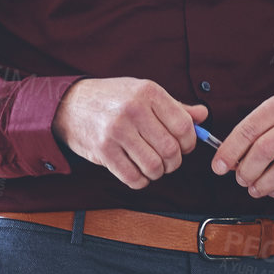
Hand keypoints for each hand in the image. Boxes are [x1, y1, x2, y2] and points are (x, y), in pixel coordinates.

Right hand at [52, 78, 209, 189]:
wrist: (69, 104)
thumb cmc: (111, 99)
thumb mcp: (142, 93)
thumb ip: (174, 106)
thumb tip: (203, 116)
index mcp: (148, 92)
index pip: (184, 126)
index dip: (189, 143)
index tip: (183, 147)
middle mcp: (133, 109)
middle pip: (171, 150)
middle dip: (173, 162)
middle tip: (167, 160)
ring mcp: (117, 130)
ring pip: (154, 167)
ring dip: (157, 173)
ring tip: (151, 165)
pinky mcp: (103, 151)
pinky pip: (133, 178)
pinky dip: (140, 181)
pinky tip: (137, 172)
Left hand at [213, 95, 273, 198]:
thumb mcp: (271, 113)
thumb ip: (250, 133)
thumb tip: (227, 160)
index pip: (248, 130)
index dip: (230, 151)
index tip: (219, 166)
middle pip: (264, 151)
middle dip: (246, 171)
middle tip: (240, 178)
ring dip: (262, 185)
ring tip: (254, 188)